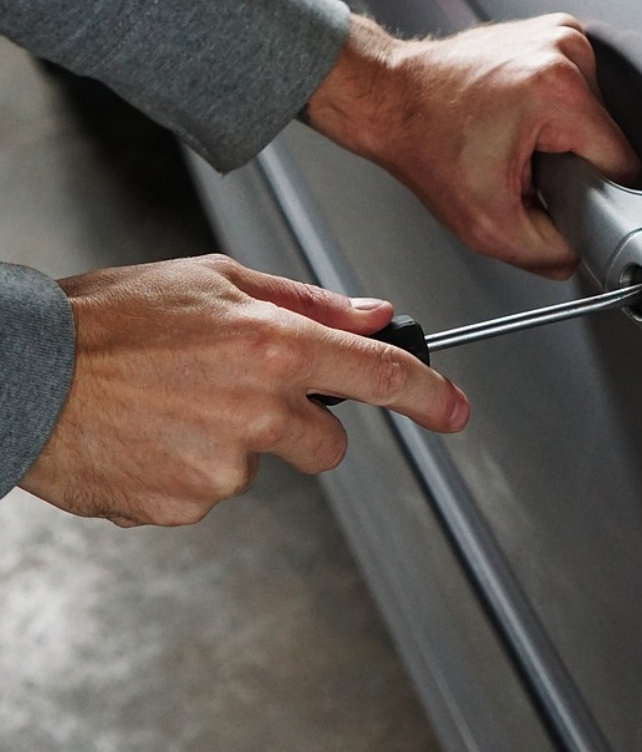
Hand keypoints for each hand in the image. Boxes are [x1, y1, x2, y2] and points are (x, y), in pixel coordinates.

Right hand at [18, 255, 468, 526]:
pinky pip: (212, 492)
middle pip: (329, 443)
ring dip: (235, 442)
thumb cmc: (111, 318)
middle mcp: (257, 410)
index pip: (380, 376)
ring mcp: (221, 468)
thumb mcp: (216, 279)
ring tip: (176, 404)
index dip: (429, 395)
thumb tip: (374, 315)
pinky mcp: (185, 507)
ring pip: (263, 466)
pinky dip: (192, 468)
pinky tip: (153, 434)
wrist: (24, 373)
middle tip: (242, 391)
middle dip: (303, 425)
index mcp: (273, 346)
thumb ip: (308, 302)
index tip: (454, 410)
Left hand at [305, 14, 639, 278]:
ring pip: (595, 116)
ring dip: (563, 138)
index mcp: (558, 90)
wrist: (391, 99)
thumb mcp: (487, 226)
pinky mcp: (551, 32)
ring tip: (516, 140)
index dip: (595, 193)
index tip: (557, 194)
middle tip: (523, 168)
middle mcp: (565, 50)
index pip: (623, 163)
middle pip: (607, 138)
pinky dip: (554, 113)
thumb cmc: (425, 145)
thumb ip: (548, 253)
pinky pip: (577, 92)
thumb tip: (581, 251)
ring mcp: (559, 34)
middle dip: (573, 164)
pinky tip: (518, 119)